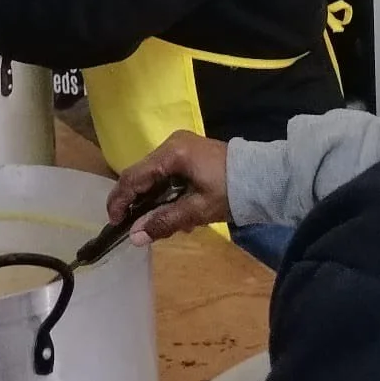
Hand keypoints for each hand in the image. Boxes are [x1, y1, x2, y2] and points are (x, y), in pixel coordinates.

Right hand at [108, 131, 229, 243]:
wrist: (265, 177)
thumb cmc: (231, 192)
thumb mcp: (198, 210)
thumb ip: (164, 221)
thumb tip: (134, 237)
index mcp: (172, 153)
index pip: (133, 176)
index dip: (120, 200)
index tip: (114, 224)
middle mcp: (171, 143)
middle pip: (141, 175)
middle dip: (138, 203)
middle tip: (140, 228)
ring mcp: (180, 146)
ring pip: (153, 175)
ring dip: (154, 200)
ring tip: (166, 223)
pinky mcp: (189, 153)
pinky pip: (166, 173)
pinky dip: (166, 193)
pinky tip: (178, 212)